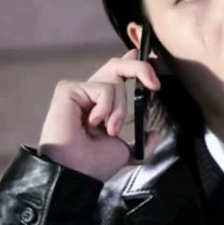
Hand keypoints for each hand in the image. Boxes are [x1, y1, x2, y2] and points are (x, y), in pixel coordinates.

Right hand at [37, 48, 162, 182]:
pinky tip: (92, 124)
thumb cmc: (94, 165)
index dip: (131, 62)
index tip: (141, 52)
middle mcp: (89, 95)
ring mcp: (78, 91)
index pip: (116, 75)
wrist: (77, 172)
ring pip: (114, 81)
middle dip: (140, 68)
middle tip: (155, 85)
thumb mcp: (125, 152)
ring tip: (109, 130)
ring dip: (120, 109)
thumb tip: (155, 133)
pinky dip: (106, 108)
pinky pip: (103, 88)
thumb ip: (141, 143)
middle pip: (117, 66)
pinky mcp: (68, 89)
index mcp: (100, 106)